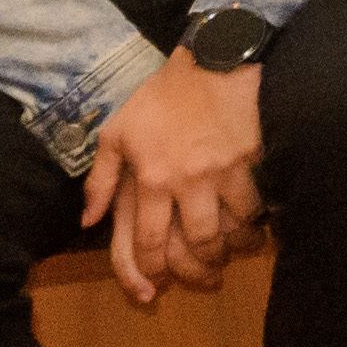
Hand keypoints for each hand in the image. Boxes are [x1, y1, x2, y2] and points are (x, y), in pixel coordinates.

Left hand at [81, 51, 267, 305]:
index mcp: (151, 178)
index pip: (151, 240)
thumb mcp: (116, 133)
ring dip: (234, 247)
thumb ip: (100, 180)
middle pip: (199, 242)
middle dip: (203, 267)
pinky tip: (255, 225)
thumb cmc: (160, 98)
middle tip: (206, 275)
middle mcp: (187, 181)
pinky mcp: (252, 161)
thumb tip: (89, 222)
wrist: (212, 61)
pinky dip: (257, 221)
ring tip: (233, 253)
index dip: (154, 271)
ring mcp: (223, 171)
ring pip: (234, 228)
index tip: (158, 285)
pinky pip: (257, 203)